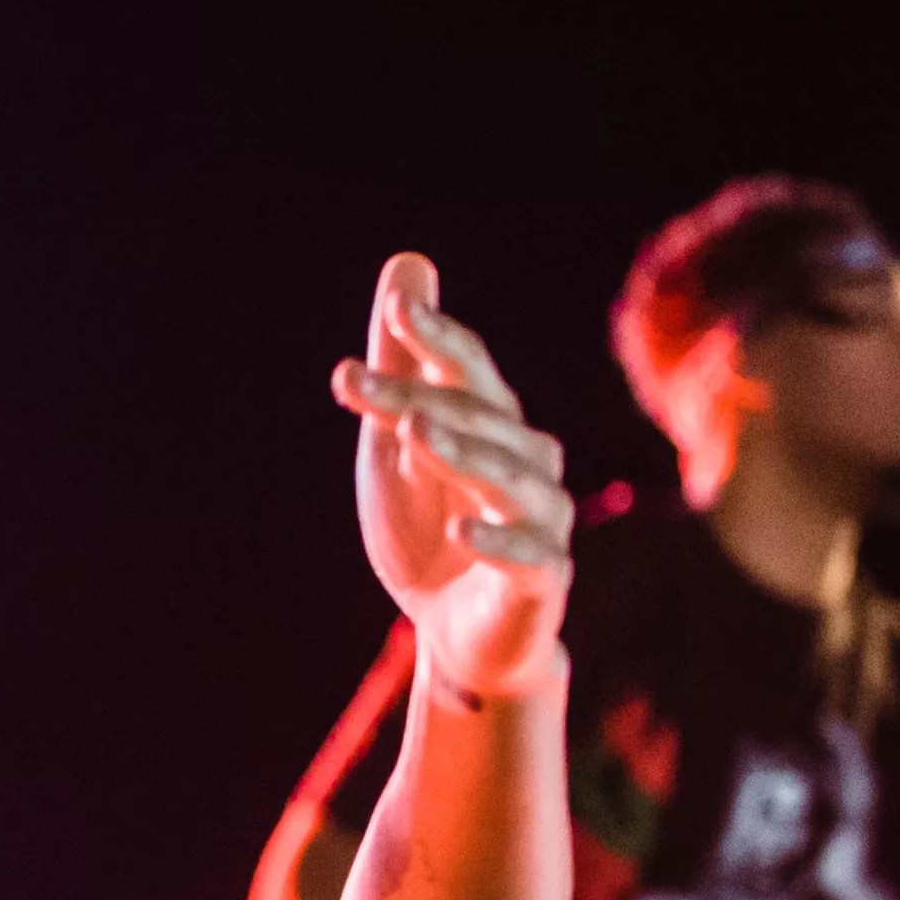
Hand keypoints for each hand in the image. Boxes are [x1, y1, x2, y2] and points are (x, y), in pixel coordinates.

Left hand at [332, 253, 573, 703]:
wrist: (459, 635)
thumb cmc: (430, 530)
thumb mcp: (399, 447)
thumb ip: (403, 363)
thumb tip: (407, 263)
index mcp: (494, 425)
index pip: (467, 370)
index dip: (433, 337)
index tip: (393, 312)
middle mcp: (528, 462)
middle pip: (477, 418)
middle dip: (416, 398)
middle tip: (356, 383)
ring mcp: (542, 520)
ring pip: (510, 476)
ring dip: (462, 453)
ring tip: (412, 434)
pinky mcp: (544, 581)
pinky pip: (530, 555)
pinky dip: (498, 540)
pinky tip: (459, 531)